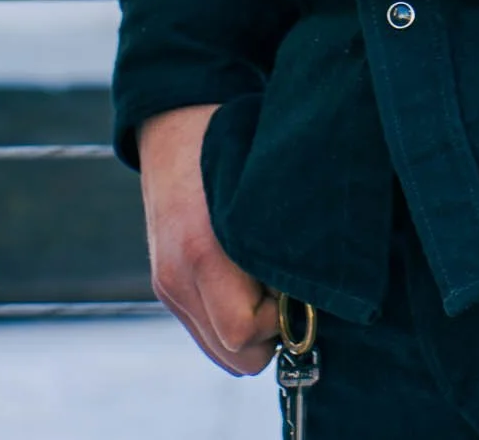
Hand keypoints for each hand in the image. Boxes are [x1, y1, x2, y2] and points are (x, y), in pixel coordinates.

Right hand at [138, 104, 279, 373]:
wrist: (174, 123)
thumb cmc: (229, 146)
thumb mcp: (262, 188)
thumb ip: (283, 242)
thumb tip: (314, 290)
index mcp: (202, 252)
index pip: (243, 333)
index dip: (278, 322)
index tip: (295, 287)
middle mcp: (177, 277)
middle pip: (233, 356)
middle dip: (267, 334)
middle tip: (285, 291)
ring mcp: (166, 285)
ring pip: (218, 351)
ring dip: (247, 331)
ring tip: (264, 284)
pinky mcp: (164, 285)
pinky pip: (204, 332)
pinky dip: (228, 320)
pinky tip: (244, 282)